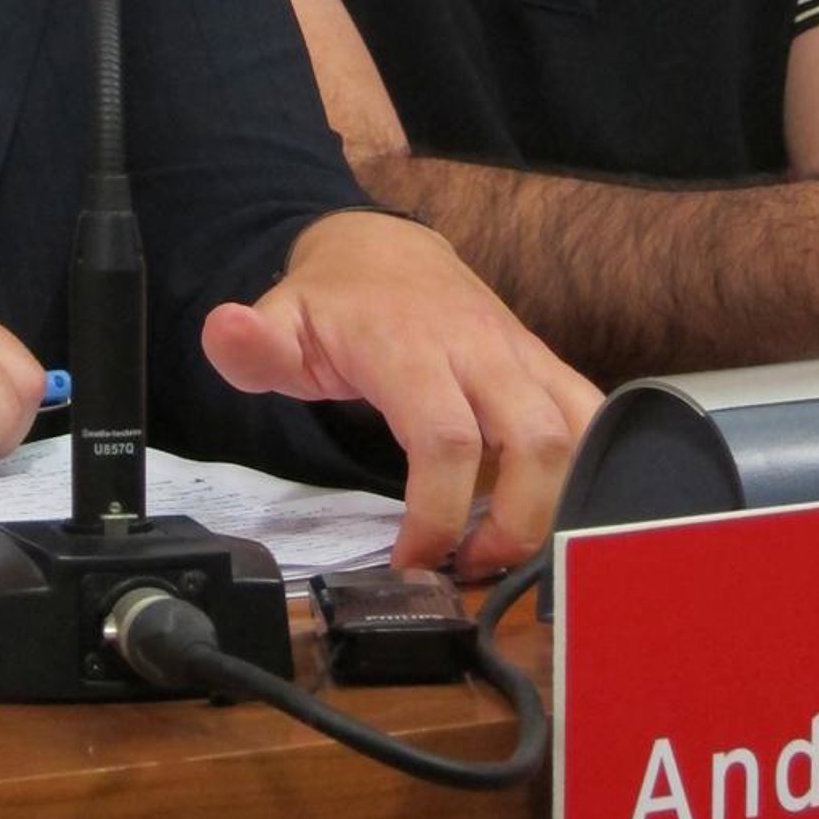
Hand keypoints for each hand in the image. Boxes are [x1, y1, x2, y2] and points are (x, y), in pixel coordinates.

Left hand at [199, 208, 599, 574]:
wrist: (385, 248)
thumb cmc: (334, 302)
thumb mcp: (281, 320)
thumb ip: (252, 345)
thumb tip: (227, 331)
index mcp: (411, 345)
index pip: (445, 438)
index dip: (436, 515)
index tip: (411, 562)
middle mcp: (480, 348)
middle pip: (534, 442)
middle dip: (517, 523)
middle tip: (473, 570)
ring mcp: (520, 354)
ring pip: (576, 430)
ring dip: (558, 505)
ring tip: (510, 553)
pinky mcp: (544, 364)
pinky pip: (591, 412)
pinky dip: (589, 466)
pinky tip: (552, 511)